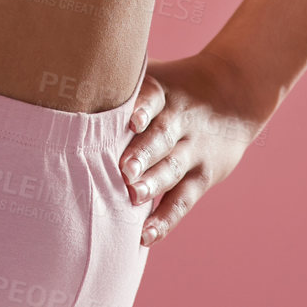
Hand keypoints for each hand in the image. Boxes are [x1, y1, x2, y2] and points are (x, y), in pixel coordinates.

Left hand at [118, 51, 266, 246]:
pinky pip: (183, 199)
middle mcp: (179, 120)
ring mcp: (192, 149)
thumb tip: (71, 72)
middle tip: (124, 169)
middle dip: (143, 153)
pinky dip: (165, 218)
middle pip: (162, 136)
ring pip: (172, 168)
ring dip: (153, 184)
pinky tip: (146, 235)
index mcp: (164, 92)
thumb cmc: (177, 84)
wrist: (235, 91)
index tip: (132, 122)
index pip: (153, 98)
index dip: (142, 108)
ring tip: (133, 197)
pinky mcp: (202, 175)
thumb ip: (122, 75)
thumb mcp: (156, 71)